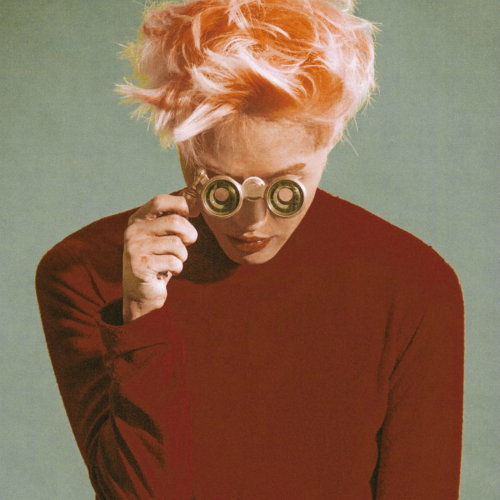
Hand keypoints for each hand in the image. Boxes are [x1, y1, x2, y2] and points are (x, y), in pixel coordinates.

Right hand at [122, 193, 199, 322]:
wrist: (141, 294)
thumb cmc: (157, 262)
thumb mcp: (161, 237)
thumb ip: (171, 221)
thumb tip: (195, 202)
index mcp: (138, 220)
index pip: (160, 201)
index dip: (181, 203)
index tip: (194, 211)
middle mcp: (133, 231)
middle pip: (174, 221)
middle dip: (190, 233)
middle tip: (189, 242)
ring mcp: (135, 248)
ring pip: (176, 243)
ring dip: (183, 255)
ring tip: (173, 261)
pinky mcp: (141, 266)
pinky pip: (174, 261)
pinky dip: (177, 268)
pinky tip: (168, 272)